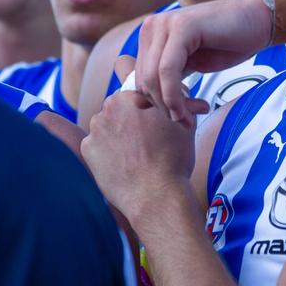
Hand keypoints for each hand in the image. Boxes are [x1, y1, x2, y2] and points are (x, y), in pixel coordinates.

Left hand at [81, 57, 195, 223]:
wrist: (156, 197)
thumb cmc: (172, 161)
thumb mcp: (184, 126)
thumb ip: (183, 106)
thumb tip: (197, 102)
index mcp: (127, 99)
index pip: (131, 88)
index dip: (143, 102)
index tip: (149, 116)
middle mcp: (105, 111)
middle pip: (117, 109)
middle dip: (129, 119)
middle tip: (146, 139)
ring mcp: (94, 132)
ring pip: (106, 128)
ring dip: (116, 136)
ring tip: (135, 155)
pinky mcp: (87, 151)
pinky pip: (96, 146)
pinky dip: (106, 153)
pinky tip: (123, 164)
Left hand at [136, 0, 270, 122]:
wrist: (259, 21)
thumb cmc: (226, 44)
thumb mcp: (188, 66)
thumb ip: (164, 81)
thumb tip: (137, 103)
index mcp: (149, 35)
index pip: (139, 79)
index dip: (157, 106)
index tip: (181, 119)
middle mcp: (151, 26)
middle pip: (144, 81)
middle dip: (165, 108)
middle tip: (188, 122)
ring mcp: (164, 24)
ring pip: (153, 78)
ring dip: (173, 106)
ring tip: (194, 116)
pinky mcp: (181, 27)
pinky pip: (168, 71)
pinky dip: (177, 96)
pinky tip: (198, 105)